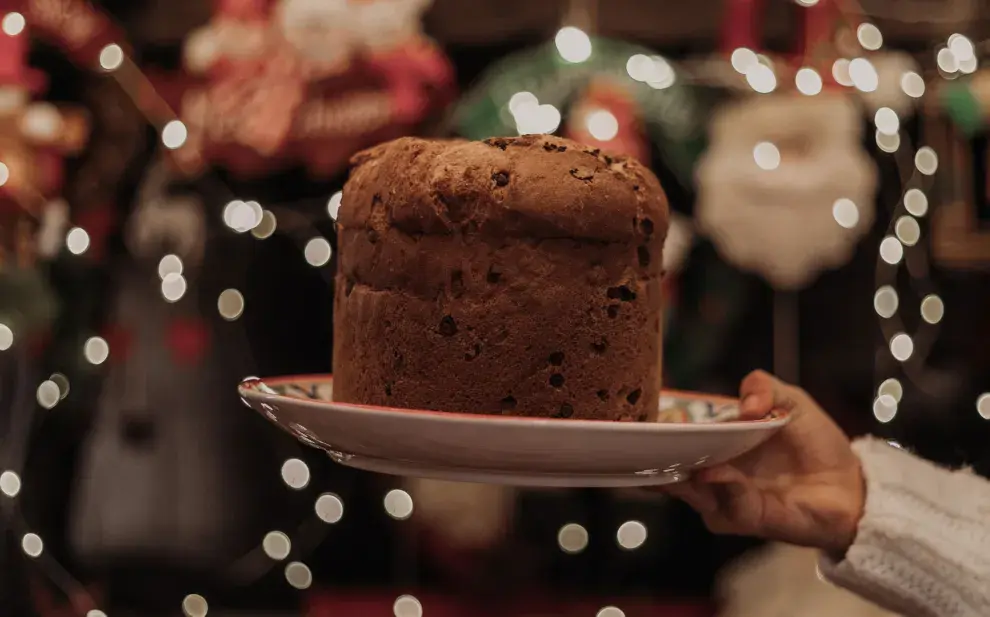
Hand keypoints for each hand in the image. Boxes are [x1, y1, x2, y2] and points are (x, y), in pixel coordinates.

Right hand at [664, 370, 865, 555]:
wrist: (849, 484)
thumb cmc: (815, 442)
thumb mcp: (790, 401)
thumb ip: (763, 386)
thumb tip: (745, 404)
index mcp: (718, 440)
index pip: (677, 436)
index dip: (659, 428)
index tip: (644, 419)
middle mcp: (713, 470)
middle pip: (672, 464)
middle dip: (659, 453)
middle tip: (650, 438)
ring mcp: (725, 497)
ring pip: (690, 488)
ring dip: (686, 471)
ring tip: (684, 454)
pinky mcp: (743, 520)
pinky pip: (725, 505)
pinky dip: (723, 488)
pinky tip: (722, 474)